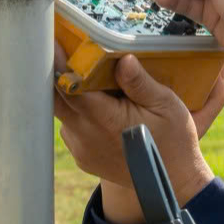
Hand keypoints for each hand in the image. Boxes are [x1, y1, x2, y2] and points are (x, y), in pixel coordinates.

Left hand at [52, 50, 223, 223]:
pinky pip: (71, 128)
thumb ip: (140, 83)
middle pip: (55, 99)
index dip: (57, 63)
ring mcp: (81, 149)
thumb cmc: (173, 141)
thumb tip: (123, 59)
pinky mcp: (82, 157)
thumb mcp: (166, 106)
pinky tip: (98, 107)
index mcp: (105, 120)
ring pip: (62, 113)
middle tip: (59, 49)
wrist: (172, 182)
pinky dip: (78, 113)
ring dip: (69, 94)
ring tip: (83, 77)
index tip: (50, 40)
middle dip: (56, 74)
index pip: (70, 87)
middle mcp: (86, 136)